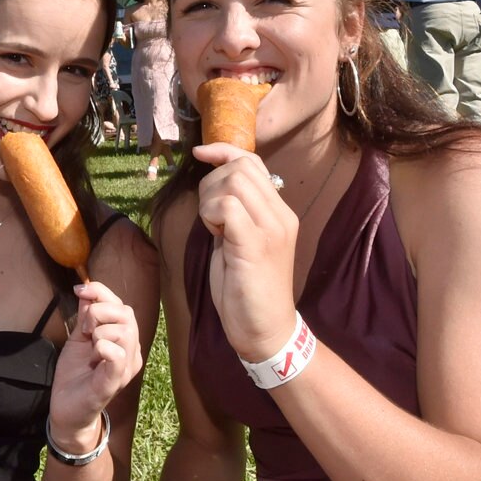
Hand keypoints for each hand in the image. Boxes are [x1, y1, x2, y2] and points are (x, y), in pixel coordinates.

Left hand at [48, 282, 140, 452]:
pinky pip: (118, 356)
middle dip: (99, 311)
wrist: (66, 409)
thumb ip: (86, 316)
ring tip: (89, 346)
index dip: (101, 292)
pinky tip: (94, 352)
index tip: (79, 291)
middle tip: (83, 328)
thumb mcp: (78, 338)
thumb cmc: (76, 374)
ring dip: (99, 330)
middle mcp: (131, 353)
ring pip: (124, 332)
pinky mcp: (113, 382)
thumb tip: (86, 290)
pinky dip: (104, 347)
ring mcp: (124, 368)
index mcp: (124, 340)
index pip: (122, 306)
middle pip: (126, 314)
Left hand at [193, 142, 298, 362]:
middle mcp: (281, 215)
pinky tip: (215, 236)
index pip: (253, 163)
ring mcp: (272, 228)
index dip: (224, 151)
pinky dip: (211, 215)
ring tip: (215, 231)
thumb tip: (212, 183)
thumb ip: (232, 211)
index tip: (200, 153)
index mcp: (279, 212)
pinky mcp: (256, 244)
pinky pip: (227, 206)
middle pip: (239, 168)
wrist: (264, 329)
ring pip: (231, 182)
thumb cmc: (246, 287)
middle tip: (211, 219)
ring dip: (209, 202)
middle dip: (211, 184)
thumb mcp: (238, 240)